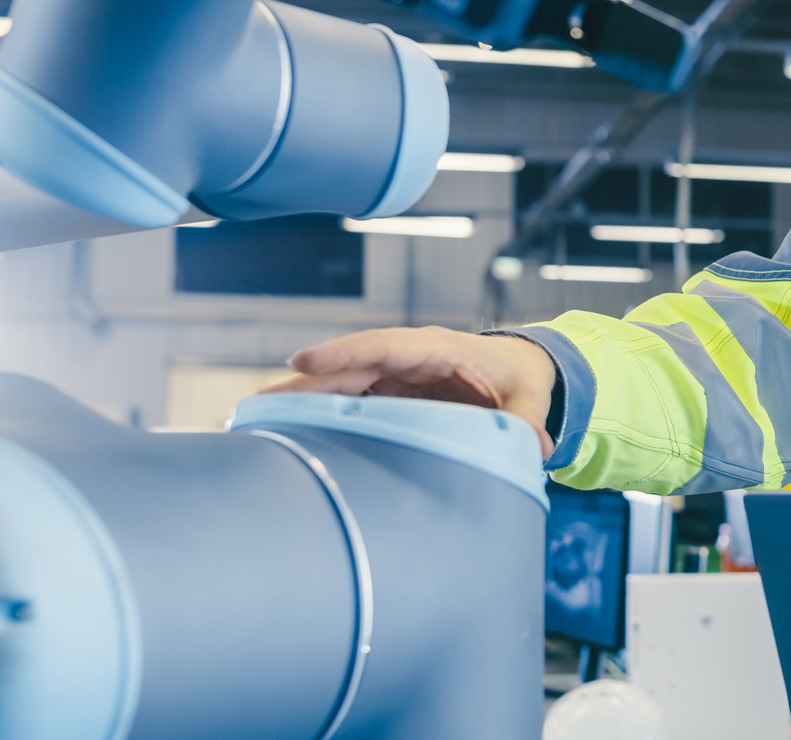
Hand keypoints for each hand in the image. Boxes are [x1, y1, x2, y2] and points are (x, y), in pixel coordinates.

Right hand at [264, 326, 559, 457]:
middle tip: (261, 401)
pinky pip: (350, 403)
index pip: (383, 346)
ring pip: (342, 386)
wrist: (521, 372)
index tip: (304, 360)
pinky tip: (290, 433)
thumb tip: (532, 445)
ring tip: (257, 418)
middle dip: (307, 382)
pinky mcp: (389, 397)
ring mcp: (394, 378)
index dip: (344, 353)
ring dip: (304, 400)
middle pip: (350, 367)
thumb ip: (527, 418)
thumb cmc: (522, 376)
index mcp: (436, 348)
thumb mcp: (529, 395)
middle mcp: (407, 360)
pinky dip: (321, 415)